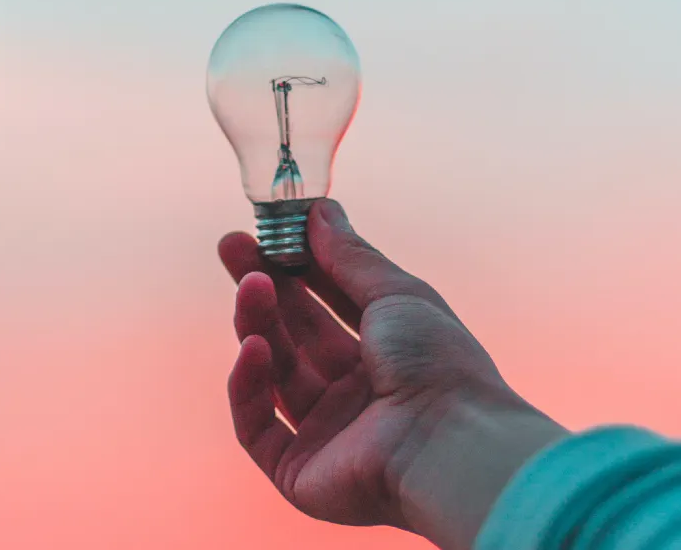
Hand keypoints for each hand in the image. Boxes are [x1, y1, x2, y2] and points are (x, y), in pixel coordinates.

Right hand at [220, 199, 565, 548]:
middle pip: (295, 334)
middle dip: (263, 288)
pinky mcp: (298, 471)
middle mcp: (355, 393)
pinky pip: (257, 426)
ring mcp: (326, 433)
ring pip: (274, 373)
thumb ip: (350, 256)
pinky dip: (249, 387)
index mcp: (385, 354)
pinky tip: (253, 348)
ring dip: (257, 325)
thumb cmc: (437, 363)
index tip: (266, 231)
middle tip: (231, 247)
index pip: (328, 303)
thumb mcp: (396, 294)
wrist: (449, 443)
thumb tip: (319, 210)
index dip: (296, 267)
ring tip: (250, 285)